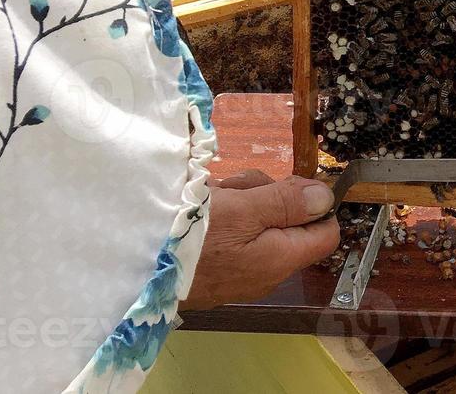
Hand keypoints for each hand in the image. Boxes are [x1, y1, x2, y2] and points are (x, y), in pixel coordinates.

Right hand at [180, 170, 338, 310]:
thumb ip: (288, 203)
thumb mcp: (243, 209)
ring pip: (256, 220)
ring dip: (237, 200)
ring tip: (209, 197)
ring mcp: (238, 272)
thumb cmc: (190, 237)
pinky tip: (196, 210)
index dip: (316, 203)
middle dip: (265, 193)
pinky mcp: (214, 269)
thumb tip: (327, 199)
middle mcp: (265, 271)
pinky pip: (231, 234)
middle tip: (236, 188)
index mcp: (280, 260)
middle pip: (287, 220)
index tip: (289, 183)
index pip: (325, 234)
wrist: (128, 267)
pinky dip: (218, 215)